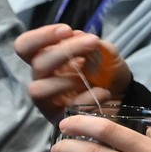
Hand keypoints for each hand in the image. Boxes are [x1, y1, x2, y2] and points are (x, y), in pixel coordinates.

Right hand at [15, 24, 132, 123]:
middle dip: (63, 51)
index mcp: (47, 59)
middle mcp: (43, 80)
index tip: (66, 30)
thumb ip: (91, 44)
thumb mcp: (105, 52)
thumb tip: (77, 36)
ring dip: (64, 80)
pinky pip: (63, 110)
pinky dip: (86, 99)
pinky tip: (103, 93)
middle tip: (92, 42)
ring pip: (38, 90)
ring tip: (88, 76)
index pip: (25, 46)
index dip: (40, 36)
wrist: (124, 97)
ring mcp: (49, 102)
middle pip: (36, 65)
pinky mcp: (60, 120)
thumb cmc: (107, 71)